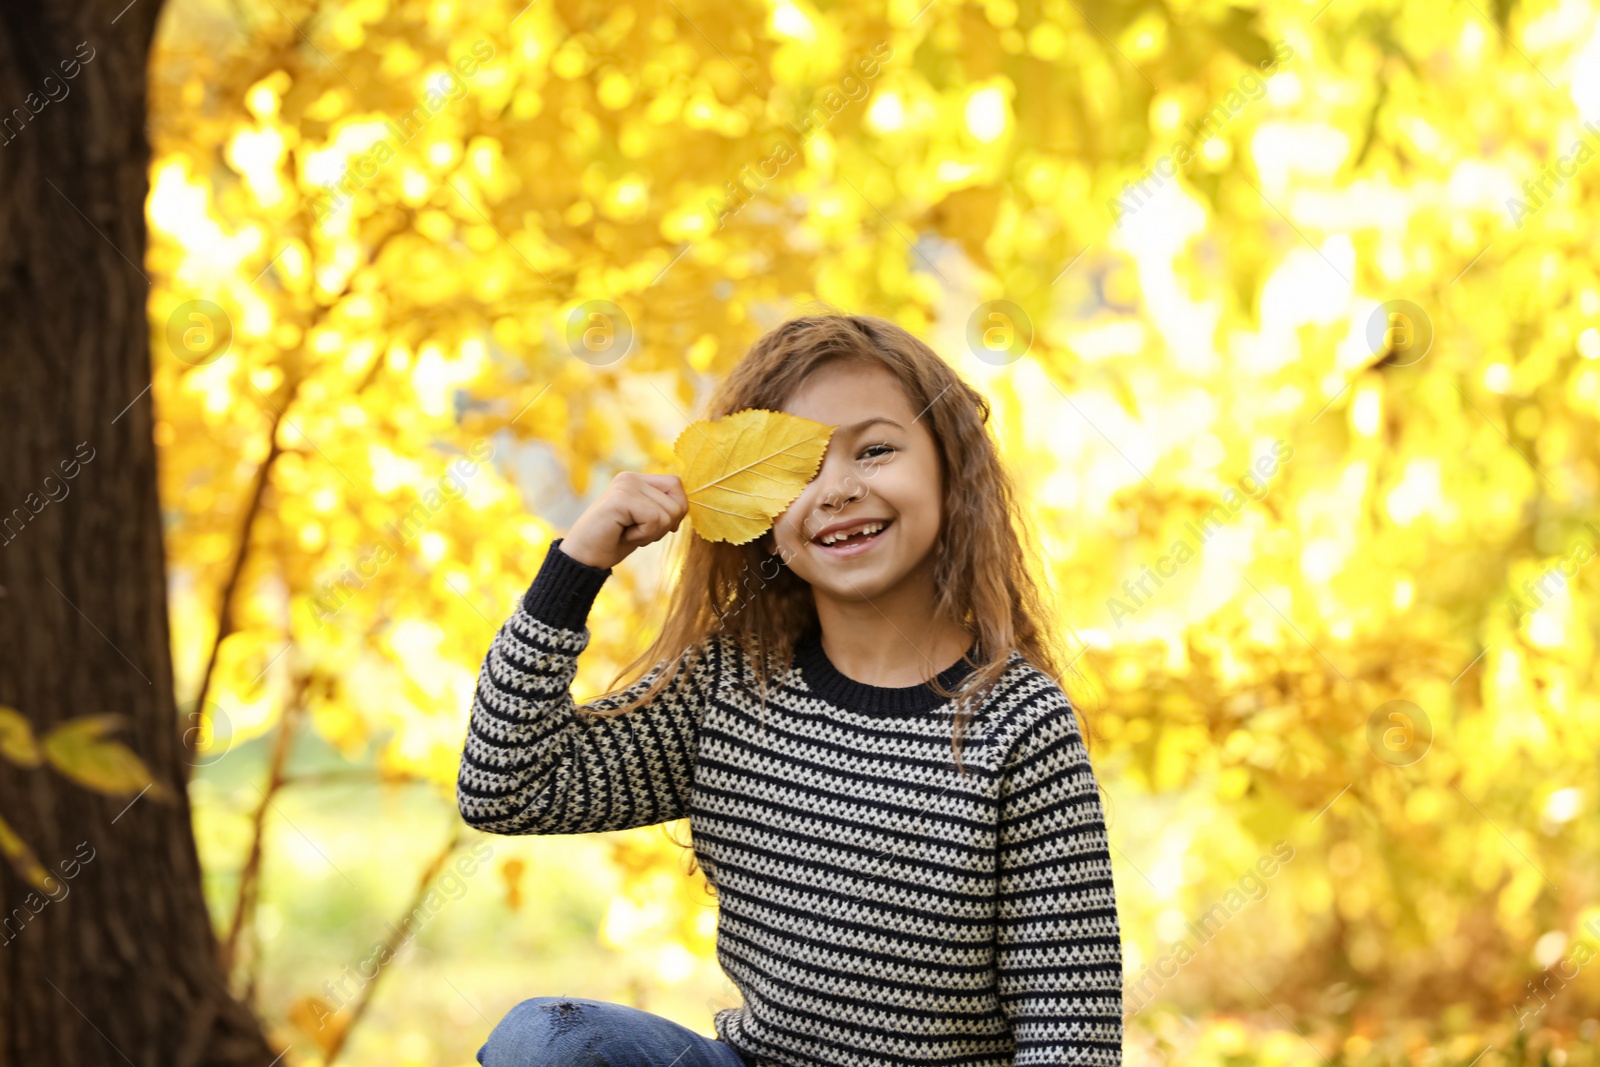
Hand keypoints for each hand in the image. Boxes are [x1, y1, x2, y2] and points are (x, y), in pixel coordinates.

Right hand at [560, 471, 687, 570]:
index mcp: (635, 479)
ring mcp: (625, 486)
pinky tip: (623, 534)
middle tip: (637, 532)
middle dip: (664, 526)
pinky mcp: (620, 498)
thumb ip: (662, 508)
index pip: (676, 484)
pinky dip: (643, 535)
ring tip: (628, 533)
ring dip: (652, 533)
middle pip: (677, 501)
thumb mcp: (644, 522)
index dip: (676, 510)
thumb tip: (684, 506)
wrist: (584, 558)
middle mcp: (630, 477)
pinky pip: (654, 519)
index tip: (657, 527)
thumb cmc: (613, 542)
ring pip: (668, 513)